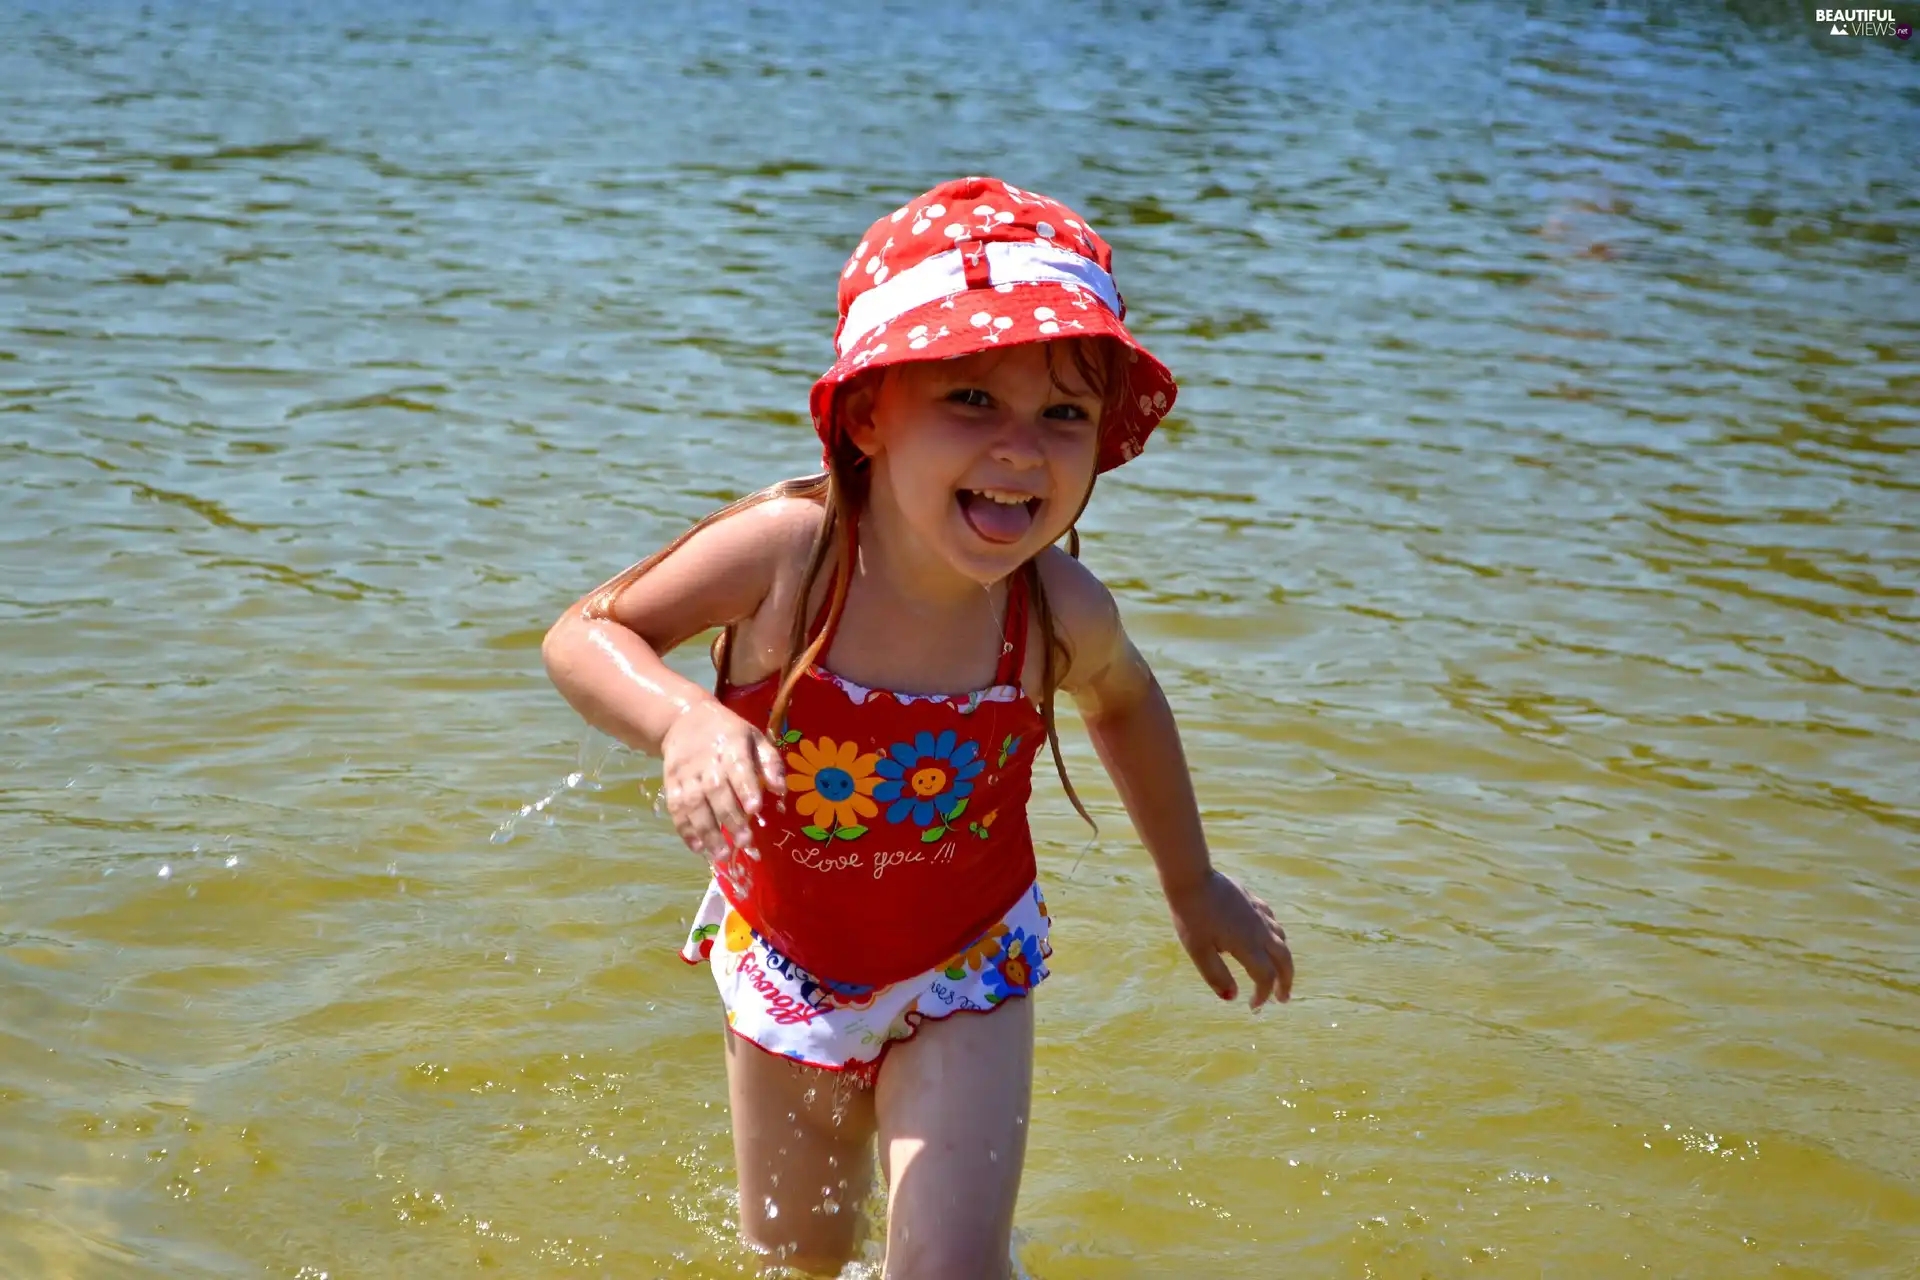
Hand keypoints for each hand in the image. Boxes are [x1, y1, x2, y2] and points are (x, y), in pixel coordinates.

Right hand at [659, 698, 784, 861]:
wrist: (685, 720)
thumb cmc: (729, 734)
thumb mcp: (755, 738)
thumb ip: (770, 763)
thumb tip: (781, 790)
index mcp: (732, 746)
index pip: (739, 768)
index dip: (746, 788)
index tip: (755, 809)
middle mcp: (707, 762)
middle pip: (716, 791)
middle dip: (730, 818)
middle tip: (745, 842)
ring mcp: (686, 774)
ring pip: (694, 805)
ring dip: (707, 831)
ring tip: (722, 854)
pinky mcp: (671, 784)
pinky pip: (676, 810)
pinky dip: (685, 830)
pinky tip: (698, 848)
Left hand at [1166, 871, 1293, 1008]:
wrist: (1192, 879)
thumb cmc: (1192, 917)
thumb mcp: (1198, 951)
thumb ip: (1216, 975)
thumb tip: (1233, 997)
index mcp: (1248, 946)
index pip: (1265, 977)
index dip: (1263, 994)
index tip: (1253, 1007)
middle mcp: (1259, 930)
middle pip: (1284, 959)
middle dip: (1286, 981)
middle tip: (1283, 997)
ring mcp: (1258, 913)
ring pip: (1281, 938)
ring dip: (1283, 959)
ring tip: (1278, 970)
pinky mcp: (1252, 900)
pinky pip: (1272, 920)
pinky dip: (1275, 935)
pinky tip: (1267, 936)